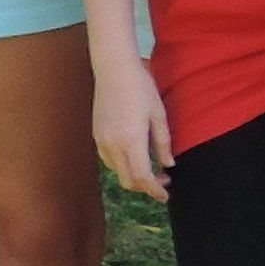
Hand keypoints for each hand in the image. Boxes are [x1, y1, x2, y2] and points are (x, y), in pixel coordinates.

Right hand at [92, 56, 174, 200]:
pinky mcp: (96, 135)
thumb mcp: (159, 115)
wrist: (114, 69)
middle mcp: (112, 144)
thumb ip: (163, 142)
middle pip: (128, 180)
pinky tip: (137, 156)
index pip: (142, 177)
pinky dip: (123, 165)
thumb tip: (168, 165)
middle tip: (164, 181)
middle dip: (146, 187)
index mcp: (131, 140)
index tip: (166, 196)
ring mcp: (101, 140)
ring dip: (134, 176)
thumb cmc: (141, 88)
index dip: (155, 190)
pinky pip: (109, 160)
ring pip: (118, 172)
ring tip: (153, 169)